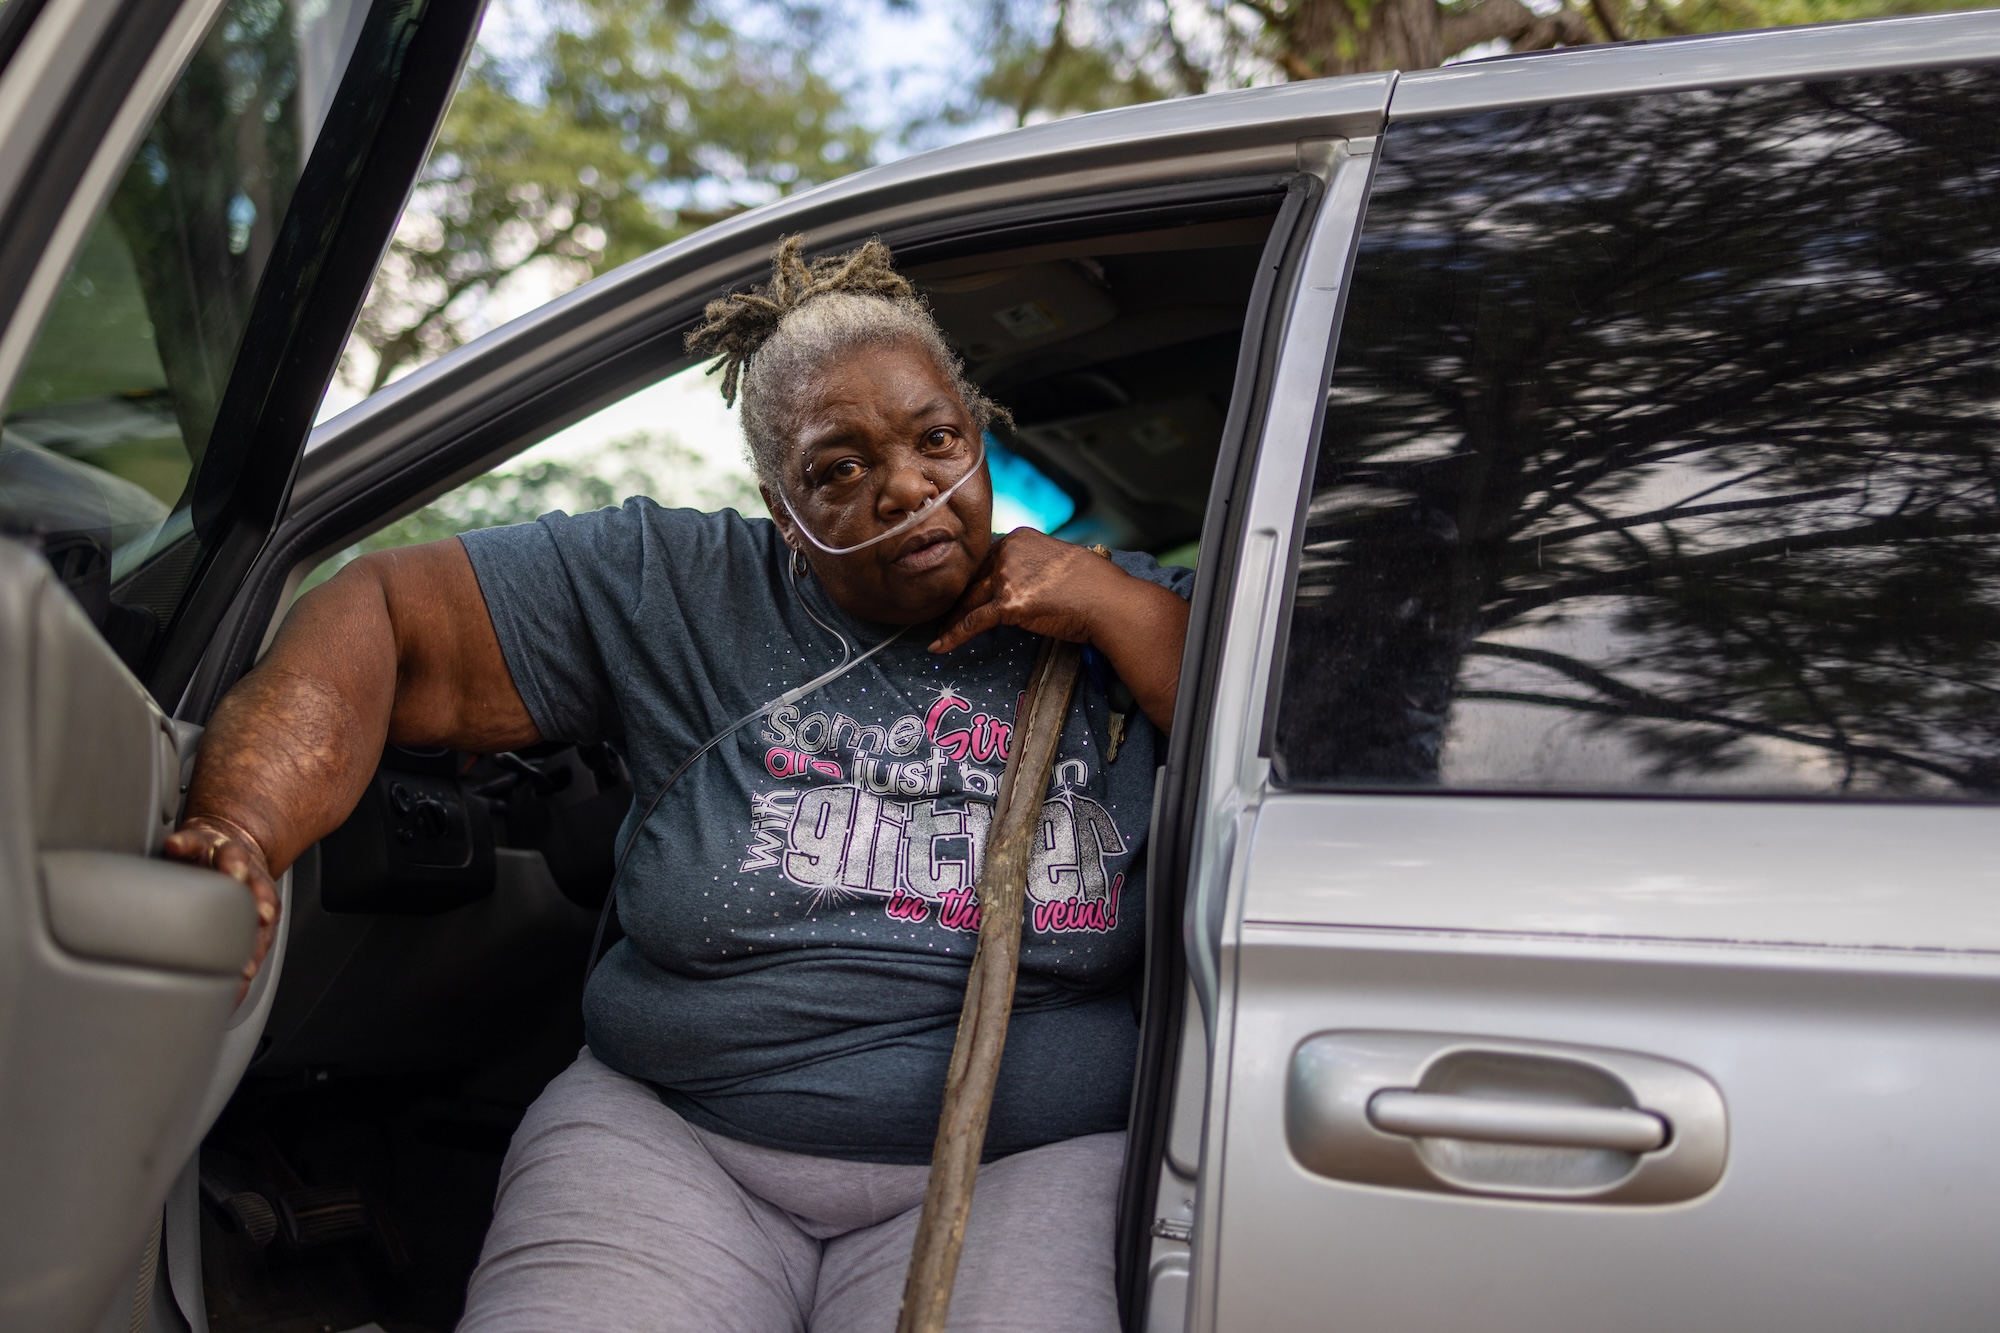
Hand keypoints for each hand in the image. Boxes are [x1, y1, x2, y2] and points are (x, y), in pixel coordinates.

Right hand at [163, 815, 280, 1003]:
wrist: (234, 836)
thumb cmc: (233, 889)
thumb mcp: (241, 923)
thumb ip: (237, 958)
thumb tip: (229, 1003)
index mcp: (255, 903)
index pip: (261, 928)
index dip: (253, 950)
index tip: (245, 970)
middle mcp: (244, 879)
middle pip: (256, 889)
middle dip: (258, 901)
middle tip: (258, 916)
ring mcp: (222, 857)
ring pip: (233, 857)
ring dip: (235, 864)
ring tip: (232, 870)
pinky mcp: (199, 839)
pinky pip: (191, 839)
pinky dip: (185, 842)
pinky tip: (175, 847)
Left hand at [929, 529, 1124, 653]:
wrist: (1109, 602)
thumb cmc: (1096, 586)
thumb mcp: (1061, 561)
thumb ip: (1036, 565)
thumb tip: (1027, 581)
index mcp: (1020, 539)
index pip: (986, 561)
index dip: (974, 582)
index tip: (962, 595)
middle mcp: (1009, 553)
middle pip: (974, 580)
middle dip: (958, 600)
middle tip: (943, 616)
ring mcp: (1007, 577)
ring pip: (969, 601)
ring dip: (951, 620)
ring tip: (939, 634)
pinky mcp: (1008, 604)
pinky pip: (972, 622)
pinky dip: (953, 636)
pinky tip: (939, 647)